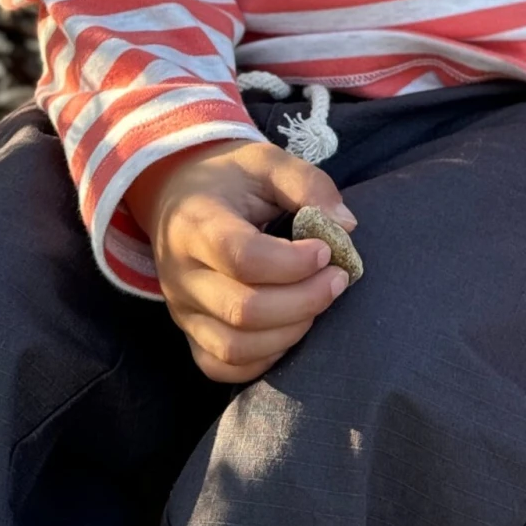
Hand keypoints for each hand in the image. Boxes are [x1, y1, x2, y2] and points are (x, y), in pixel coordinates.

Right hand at [124, 139, 359, 382]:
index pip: (244, 258)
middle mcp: (181, 273)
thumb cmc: (230, 176)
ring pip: (234, 347)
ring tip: (318, 301)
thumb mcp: (268, 160)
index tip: (327, 250)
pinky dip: (263, 359)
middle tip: (339, 278)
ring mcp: (181, 309)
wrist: (179, 192)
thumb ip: (308, 185)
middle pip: (243, 310)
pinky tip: (290, 328)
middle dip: (305, 300)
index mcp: (197, 223)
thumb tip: (345, 226)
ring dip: (290, 332)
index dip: (294, 263)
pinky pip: (221, 366)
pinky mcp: (188, 332)